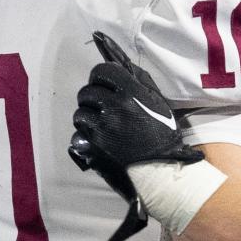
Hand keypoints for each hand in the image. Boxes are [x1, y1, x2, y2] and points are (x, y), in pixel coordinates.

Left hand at [70, 31, 203, 240]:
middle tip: (104, 107)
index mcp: (130, 94)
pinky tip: (98, 142)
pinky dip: (85, 138)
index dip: (101, 77)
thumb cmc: (163, 138)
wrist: (160, 173)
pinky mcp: (91, 148)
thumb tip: (124, 67)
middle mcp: (112, 108)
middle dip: (93, 98)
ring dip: (88, 118)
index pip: (102, 71)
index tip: (106, 85)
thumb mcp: (159, 104)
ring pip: (79, 114)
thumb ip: (141, 84)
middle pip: (86, 92)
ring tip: (102, 126)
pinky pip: (77, 136)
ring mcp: (99, 129)